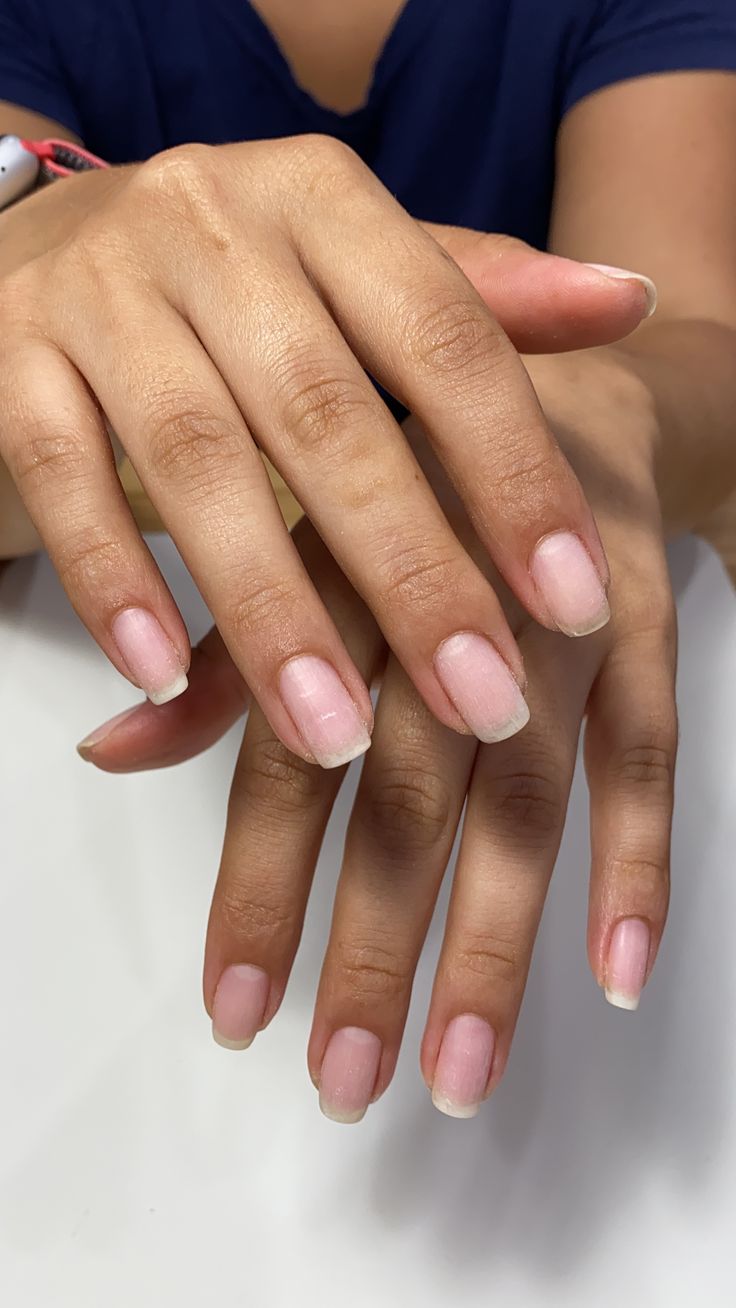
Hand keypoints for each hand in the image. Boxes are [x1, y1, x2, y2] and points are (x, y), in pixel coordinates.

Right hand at [0, 135, 653, 764]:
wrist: (52, 239)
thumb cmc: (241, 282)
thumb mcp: (359, 272)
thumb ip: (482, 301)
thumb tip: (628, 303)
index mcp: (322, 201)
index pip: (444, 336)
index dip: (514, 471)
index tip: (573, 601)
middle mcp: (211, 226)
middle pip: (327, 414)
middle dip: (411, 573)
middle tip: (481, 701)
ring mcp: (99, 290)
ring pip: (194, 459)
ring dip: (268, 609)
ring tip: (332, 731)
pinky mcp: (10, 358)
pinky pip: (59, 473)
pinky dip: (112, 578)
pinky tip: (162, 676)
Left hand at [81, 348, 676, 1118]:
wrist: (551, 376)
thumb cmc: (400, 475)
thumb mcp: (295, 537)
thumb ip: (220, 653)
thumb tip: (109, 752)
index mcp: (341, 574)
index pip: (291, 756)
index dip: (261, 887)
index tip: (235, 1010)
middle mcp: (447, 602)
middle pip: (407, 798)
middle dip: (371, 947)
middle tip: (340, 1078)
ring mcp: (558, 618)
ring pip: (527, 799)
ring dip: (494, 944)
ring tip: (458, 1073)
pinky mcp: (647, 622)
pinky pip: (651, 751)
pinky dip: (641, 860)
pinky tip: (618, 972)